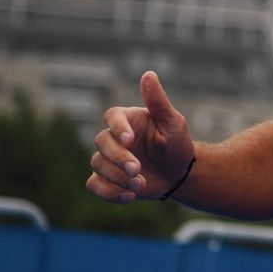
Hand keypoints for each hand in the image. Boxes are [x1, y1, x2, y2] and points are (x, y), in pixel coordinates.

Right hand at [86, 70, 194, 202]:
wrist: (179, 174)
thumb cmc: (177, 144)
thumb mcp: (173, 123)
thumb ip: (158, 101)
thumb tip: (148, 74)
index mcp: (128, 119)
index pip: (111, 117)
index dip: (117, 127)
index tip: (130, 139)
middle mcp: (114, 137)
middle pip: (101, 143)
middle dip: (119, 158)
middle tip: (138, 170)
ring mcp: (107, 159)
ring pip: (97, 165)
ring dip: (117, 178)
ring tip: (141, 184)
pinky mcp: (105, 179)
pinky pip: (94, 185)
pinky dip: (109, 193)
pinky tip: (129, 197)